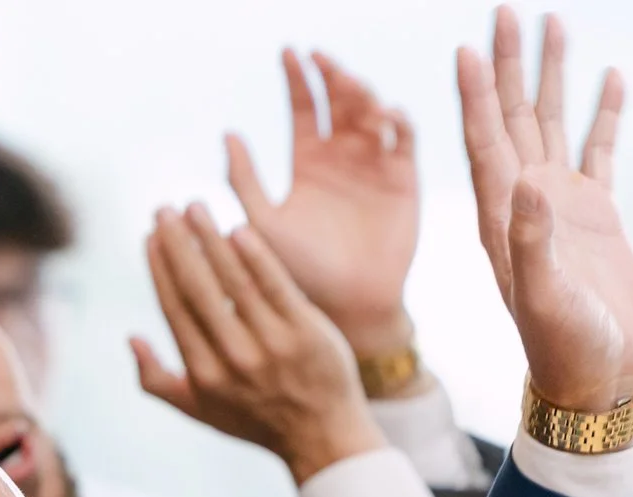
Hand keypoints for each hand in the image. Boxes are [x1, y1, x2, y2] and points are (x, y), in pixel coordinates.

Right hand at [130, 206, 382, 482]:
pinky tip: (239, 228)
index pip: (175, 309)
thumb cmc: (254, 420)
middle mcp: (234, 358)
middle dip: (178, 244)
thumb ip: (156, 380)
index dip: (160, 270)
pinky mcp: (306, 330)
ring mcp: (272, 343)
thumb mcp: (199, 411)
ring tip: (196, 206)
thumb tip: (130, 337)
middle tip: (164, 209)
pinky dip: (257, 256)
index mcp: (204, 374)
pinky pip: (276, 285)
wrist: (322, 436)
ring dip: (211, 238)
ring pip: (234, 281)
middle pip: (199, 289)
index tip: (150, 237)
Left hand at [227, 49, 419, 361]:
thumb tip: (227, 134)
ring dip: (362, 94)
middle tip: (323, 61)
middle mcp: (343, 160)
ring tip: (349, 87)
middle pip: (340, 101)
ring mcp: (375, 167)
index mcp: (308, 165)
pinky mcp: (404, 180)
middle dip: (333, 76)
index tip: (289, 52)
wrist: (348, 308)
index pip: (305, 109)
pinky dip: (397, 121)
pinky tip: (383, 118)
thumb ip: (244, 181)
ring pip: (372, 112)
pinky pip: (404, 140)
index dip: (298, 79)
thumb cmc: (299, 273)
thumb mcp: (263, 224)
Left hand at [456, 9, 632, 412]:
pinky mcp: (596, 213)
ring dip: (550, 75)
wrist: (594, 378)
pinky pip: (598, 149)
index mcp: (500, 218)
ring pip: (552, 124)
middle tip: (505, 9)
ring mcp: (560, 204)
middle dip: (510, 64)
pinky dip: (602, 113)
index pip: (483, 143)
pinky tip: (608, 77)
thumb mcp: (543, 299)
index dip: (475, 96)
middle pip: (513, 117)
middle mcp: (524, 202)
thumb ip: (533, 243)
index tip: (468, 49)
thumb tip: (530, 183)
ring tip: (552, 22)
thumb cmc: (562, 349)